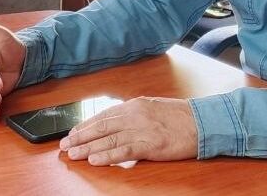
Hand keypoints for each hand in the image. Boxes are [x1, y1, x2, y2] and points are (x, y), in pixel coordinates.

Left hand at [59, 97, 197, 164]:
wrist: (202, 122)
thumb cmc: (179, 116)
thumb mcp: (152, 108)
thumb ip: (133, 114)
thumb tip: (114, 121)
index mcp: (134, 105)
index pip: (103, 115)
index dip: (85, 125)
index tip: (72, 132)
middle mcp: (135, 115)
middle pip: (101, 126)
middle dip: (80, 136)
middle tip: (64, 144)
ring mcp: (142, 129)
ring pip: (108, 139)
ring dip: (88, 147)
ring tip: (73, 154)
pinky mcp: (150, 144)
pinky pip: (124, 151)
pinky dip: (107, 155)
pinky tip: (95, 160)